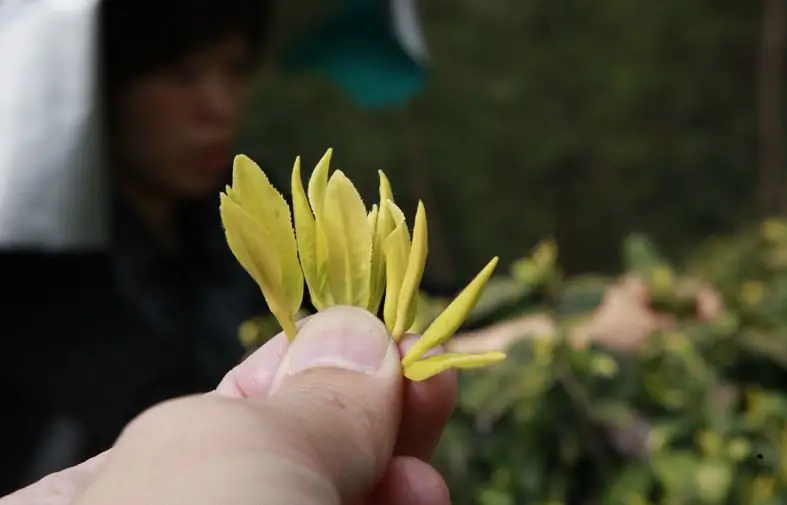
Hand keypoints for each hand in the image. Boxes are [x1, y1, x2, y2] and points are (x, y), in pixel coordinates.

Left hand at [3, 307, 455, 504]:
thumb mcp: (226, 463)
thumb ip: (301, 400)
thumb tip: (360, 333)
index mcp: (101, 491)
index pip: (226, 411)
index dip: (314, 374)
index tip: (390, 344)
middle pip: (293, 453)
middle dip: (372, 420)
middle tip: (431, 389)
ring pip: (336, 493)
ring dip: (397, 471)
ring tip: (427, 475)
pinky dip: (401, 502)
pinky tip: (424, 494)